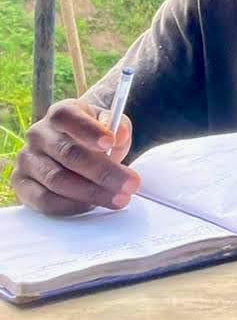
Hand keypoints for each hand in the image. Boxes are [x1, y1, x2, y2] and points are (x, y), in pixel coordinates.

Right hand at [11, 98, 137, 215]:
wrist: (76, 148)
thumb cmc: (96, 135)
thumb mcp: (111, 124)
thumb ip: (118, 126)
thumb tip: (119, 136)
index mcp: (60, 113)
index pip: (67, 117)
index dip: (89, 130)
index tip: (110, 143)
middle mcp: (38, 134)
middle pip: (68, 154)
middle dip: (103, 172)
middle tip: (131, 184)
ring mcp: (27, 159)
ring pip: (58, 180)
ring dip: (92, 192)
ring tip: (119, 199)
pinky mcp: (22, 184)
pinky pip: (44, 200)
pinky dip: (70, 205)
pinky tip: (92, 206)